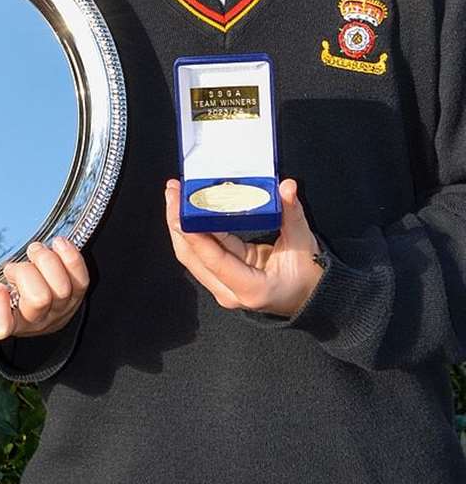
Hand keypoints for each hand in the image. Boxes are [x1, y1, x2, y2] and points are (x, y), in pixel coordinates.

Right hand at [0, 238, 88, 339]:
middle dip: (25, 271)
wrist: (43, 304)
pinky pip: (80, 278)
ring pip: (61, 287)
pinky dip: (70, 257)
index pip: (1, 328)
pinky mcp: (78, 294)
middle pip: (39, 298)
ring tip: (35, 251)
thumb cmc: (15, 296)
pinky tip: (58, 244)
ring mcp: (62, 308)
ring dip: (46, 261)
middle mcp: (39, 321)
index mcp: (11, 323)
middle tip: (16, 266)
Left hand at [165, 177, 322, 316]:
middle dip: (177, 222)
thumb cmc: (308, 276)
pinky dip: (190, 233)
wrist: (310, 297)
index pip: (214, 259)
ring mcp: (222, 287)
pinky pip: (198, 255)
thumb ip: (292, 214)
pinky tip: (185, 211)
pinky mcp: (220, 279)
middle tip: (173, 191)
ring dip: (179, 226)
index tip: (181, 208)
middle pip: (192, 257)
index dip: (195, 233)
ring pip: (191, 256)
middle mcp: (230, 292)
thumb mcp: (302, 243)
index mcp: (251, 288)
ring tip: (174, 195)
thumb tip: (286, 186)